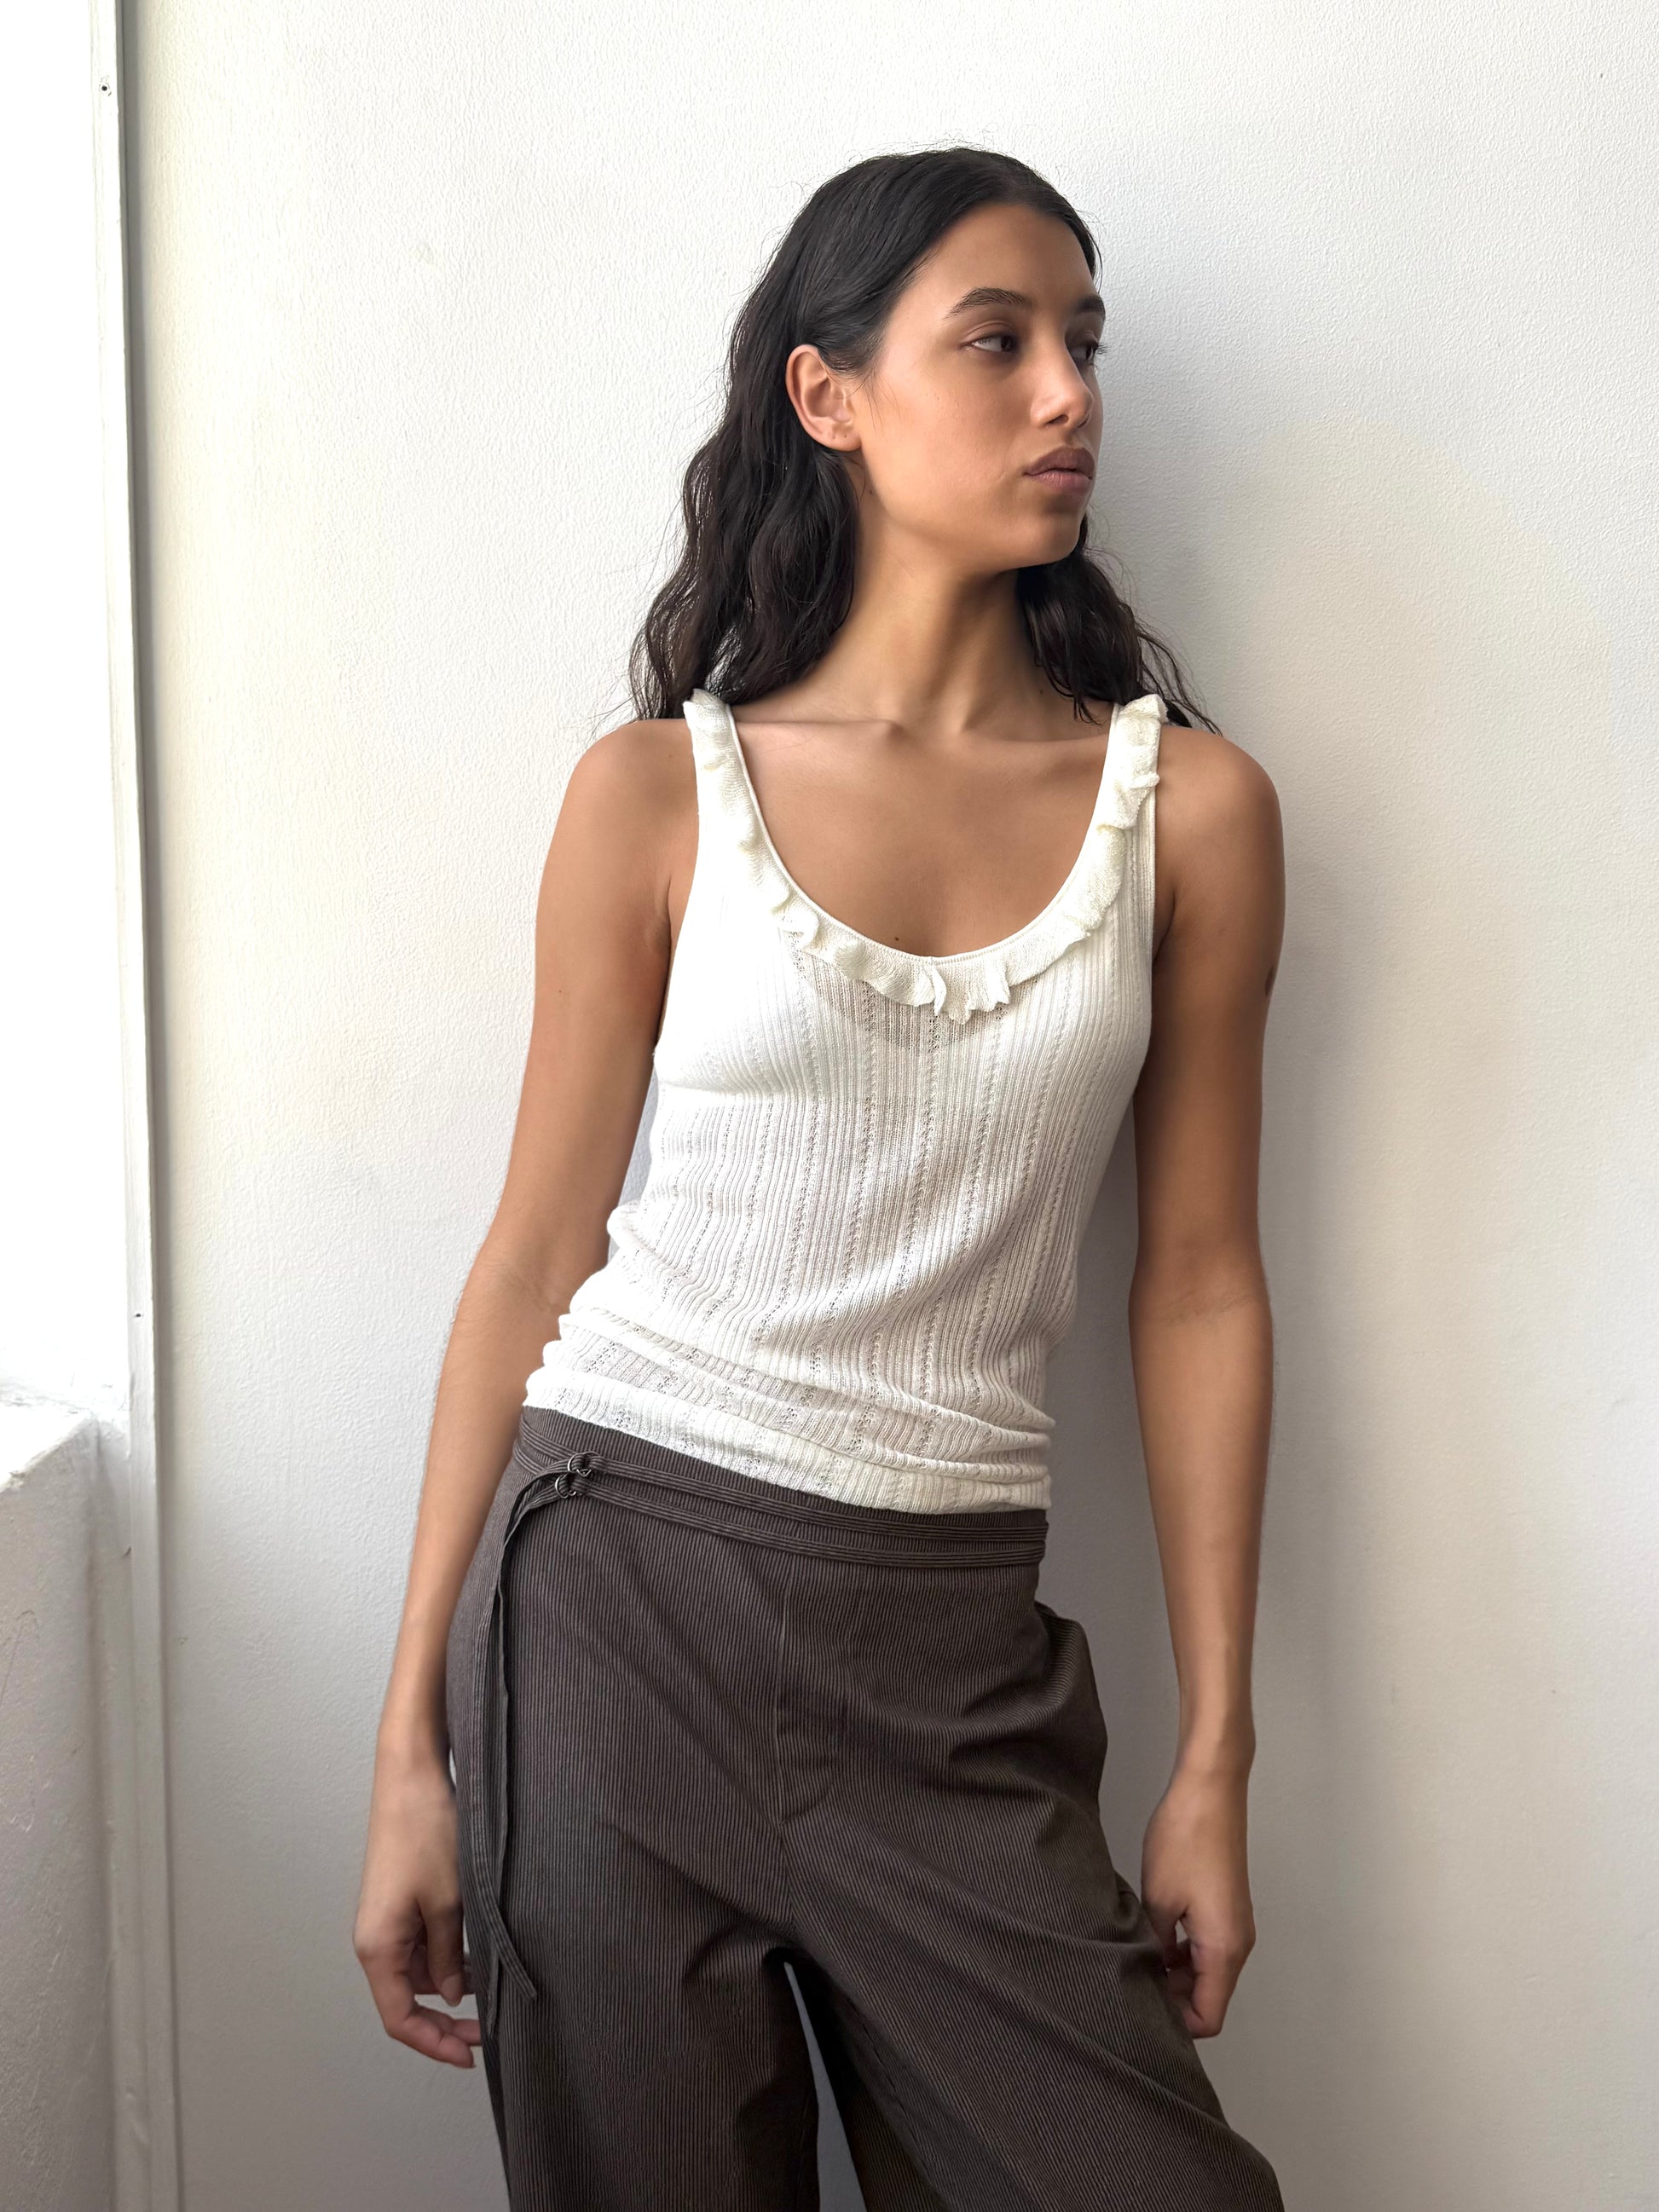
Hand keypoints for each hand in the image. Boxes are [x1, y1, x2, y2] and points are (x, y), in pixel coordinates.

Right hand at [353, 1741, 482, 2066]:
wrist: (410, 1777)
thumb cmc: (426, 1833)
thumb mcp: (448, 1902)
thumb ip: (449, 1957)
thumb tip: (451, 1996)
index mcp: (377, 1948)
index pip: (399, 2018)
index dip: (433, 2043)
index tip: (470, 2053)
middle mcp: (374, 1940)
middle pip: (408, 1998)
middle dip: (446, 2017)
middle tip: (489, 2028)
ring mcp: (385, 1921)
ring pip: (417, 1972)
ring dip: (450, 1983)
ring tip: (490, 1988)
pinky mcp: (398, 1903)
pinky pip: (420, 1944)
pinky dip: (446, 1956)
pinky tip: (476, 1955)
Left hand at [1140, 1760, 1255, 2038]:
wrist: (1210, 1790)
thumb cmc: (1184, 1841)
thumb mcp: (1157, 1900)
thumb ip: (1153, 1946)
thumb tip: (1145, 1975)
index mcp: (1224, 1950)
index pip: (1208, 2018)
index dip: (1175, 2021)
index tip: (1139, 2005)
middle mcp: (1237, 1944)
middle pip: (1208, 1997)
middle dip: (1171, 1997)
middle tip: (1129, 1979)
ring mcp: (1235, 1924)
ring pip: (1206, 1971)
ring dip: (1174, 1972)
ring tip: (1134, 1955)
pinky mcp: (1227, 1906)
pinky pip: (1207, 1947)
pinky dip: (1181, 1950)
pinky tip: (1151, 1933)